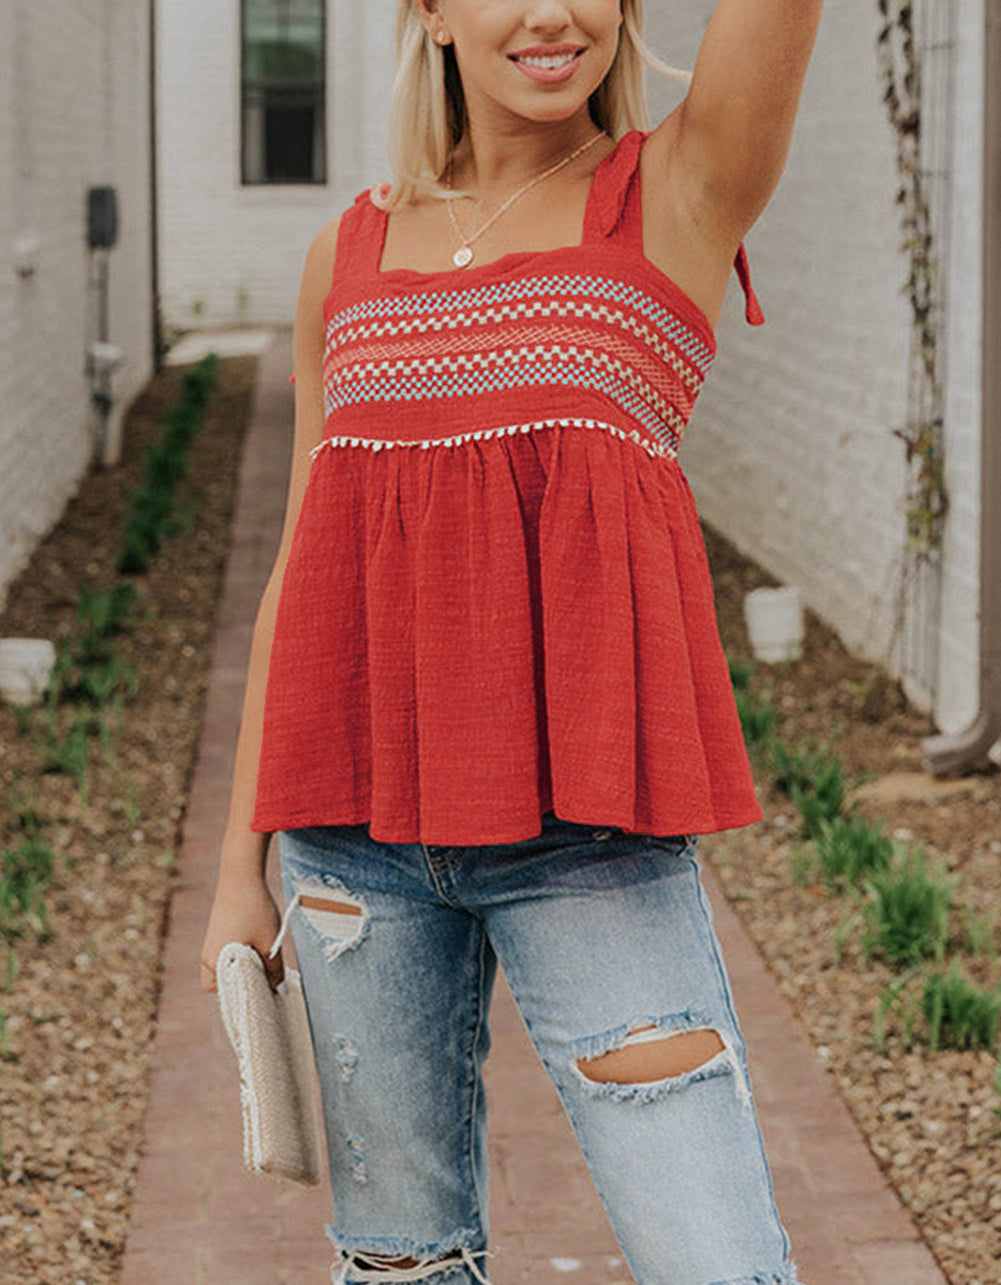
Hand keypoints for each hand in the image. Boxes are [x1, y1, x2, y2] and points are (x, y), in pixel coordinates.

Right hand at [200, 871, 285, 993]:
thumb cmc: (255, 910)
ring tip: (265, 957)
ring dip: (245, 967)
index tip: (268, 994)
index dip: (246, 997)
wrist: (242, 875)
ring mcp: (211, 943)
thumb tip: (277, 987)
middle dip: (245, 983)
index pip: (225, 996)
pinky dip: (242, 954)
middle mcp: (208, 956)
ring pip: (227, 967)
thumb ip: (275, 969)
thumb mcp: (270, 943)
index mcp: (215, 963)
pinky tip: (259, 944)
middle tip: (268, 977)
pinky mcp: (217, 932)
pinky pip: (228, 953)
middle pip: (224, 984)